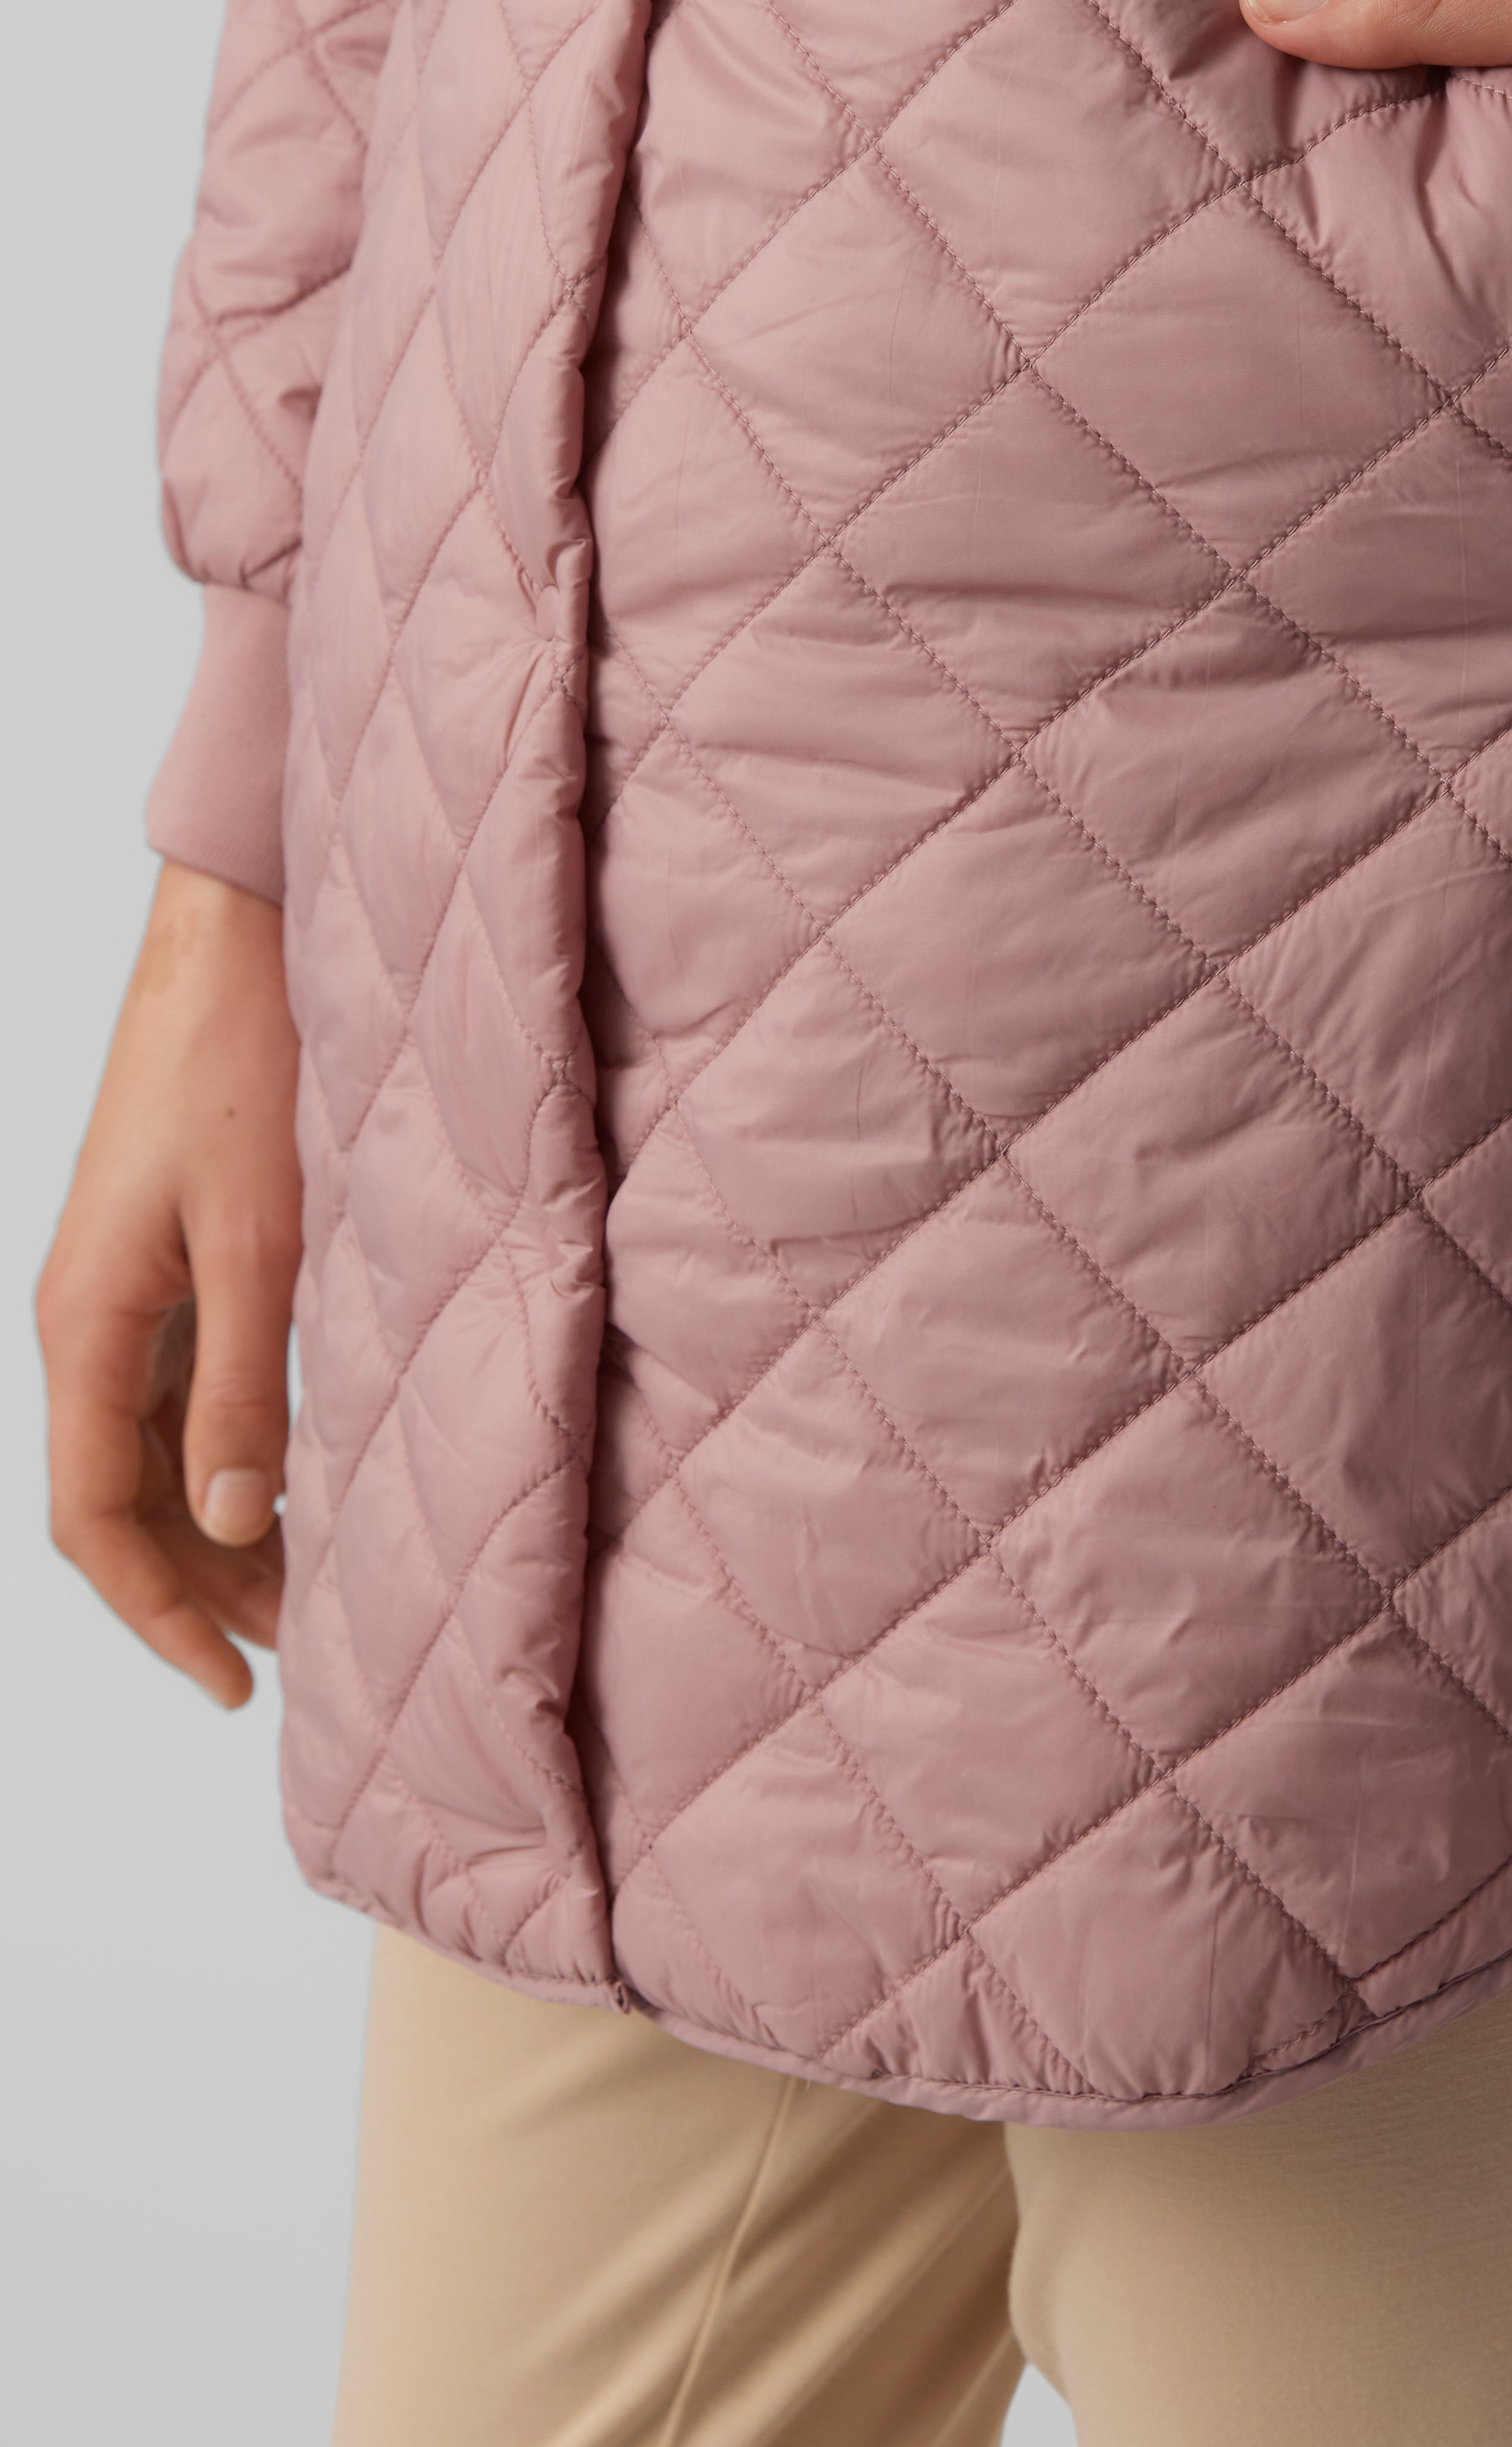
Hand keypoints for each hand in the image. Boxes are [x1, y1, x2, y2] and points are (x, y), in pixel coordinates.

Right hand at [37, 864, 302, 1708]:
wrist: (237, 949)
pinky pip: (181, 1391)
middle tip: (296, 1651)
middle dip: (198, 1585)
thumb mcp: (259, 1240)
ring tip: (305, 1590)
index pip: (96, 1520)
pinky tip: (294, 1479)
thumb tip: (241, 1523)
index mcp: (86, 1326)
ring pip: (154, 1451)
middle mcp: (89, 1320)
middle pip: (122, 1499)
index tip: (232, 1683)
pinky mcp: (168, 1258)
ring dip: (219, 1526)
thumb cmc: (244, 1072)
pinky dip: (230, 1452)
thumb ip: (247, 1384)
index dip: (158, 1613)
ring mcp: (125, 1290)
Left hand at [1241, 0, 1511, 564]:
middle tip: (1296, 435)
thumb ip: (1437, 1)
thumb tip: (1263, 5)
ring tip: (1404, 472)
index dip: (1305, 358)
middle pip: (1429, 435)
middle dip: (1374, 430)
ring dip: (1467, 491)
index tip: (1255, 361)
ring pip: (1511, 508)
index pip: (1372, 339)